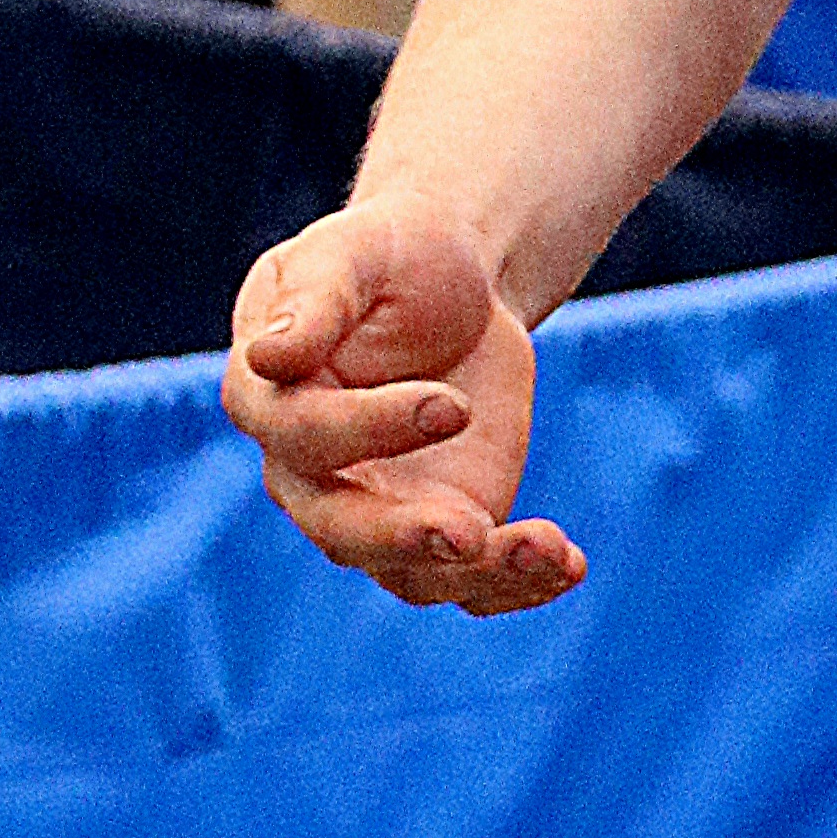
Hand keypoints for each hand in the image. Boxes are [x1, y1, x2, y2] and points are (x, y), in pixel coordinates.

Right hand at [221, 197, 584, 611]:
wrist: (456, 282)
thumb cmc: (390, 257)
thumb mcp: (354, 253)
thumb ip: (314, 301)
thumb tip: (267, 355)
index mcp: (270, 401)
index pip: (303, 436)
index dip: (371, 429)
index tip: (450, 404)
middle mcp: (312, 475)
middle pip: (342, 530)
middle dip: (404, 538)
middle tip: (470, 532)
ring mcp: (378, 511)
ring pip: (411, 575)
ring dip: (479, 574)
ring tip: (547, 549)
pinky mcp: (445, 525)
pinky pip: (471, 581)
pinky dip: (519, 584)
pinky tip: (569, 564)